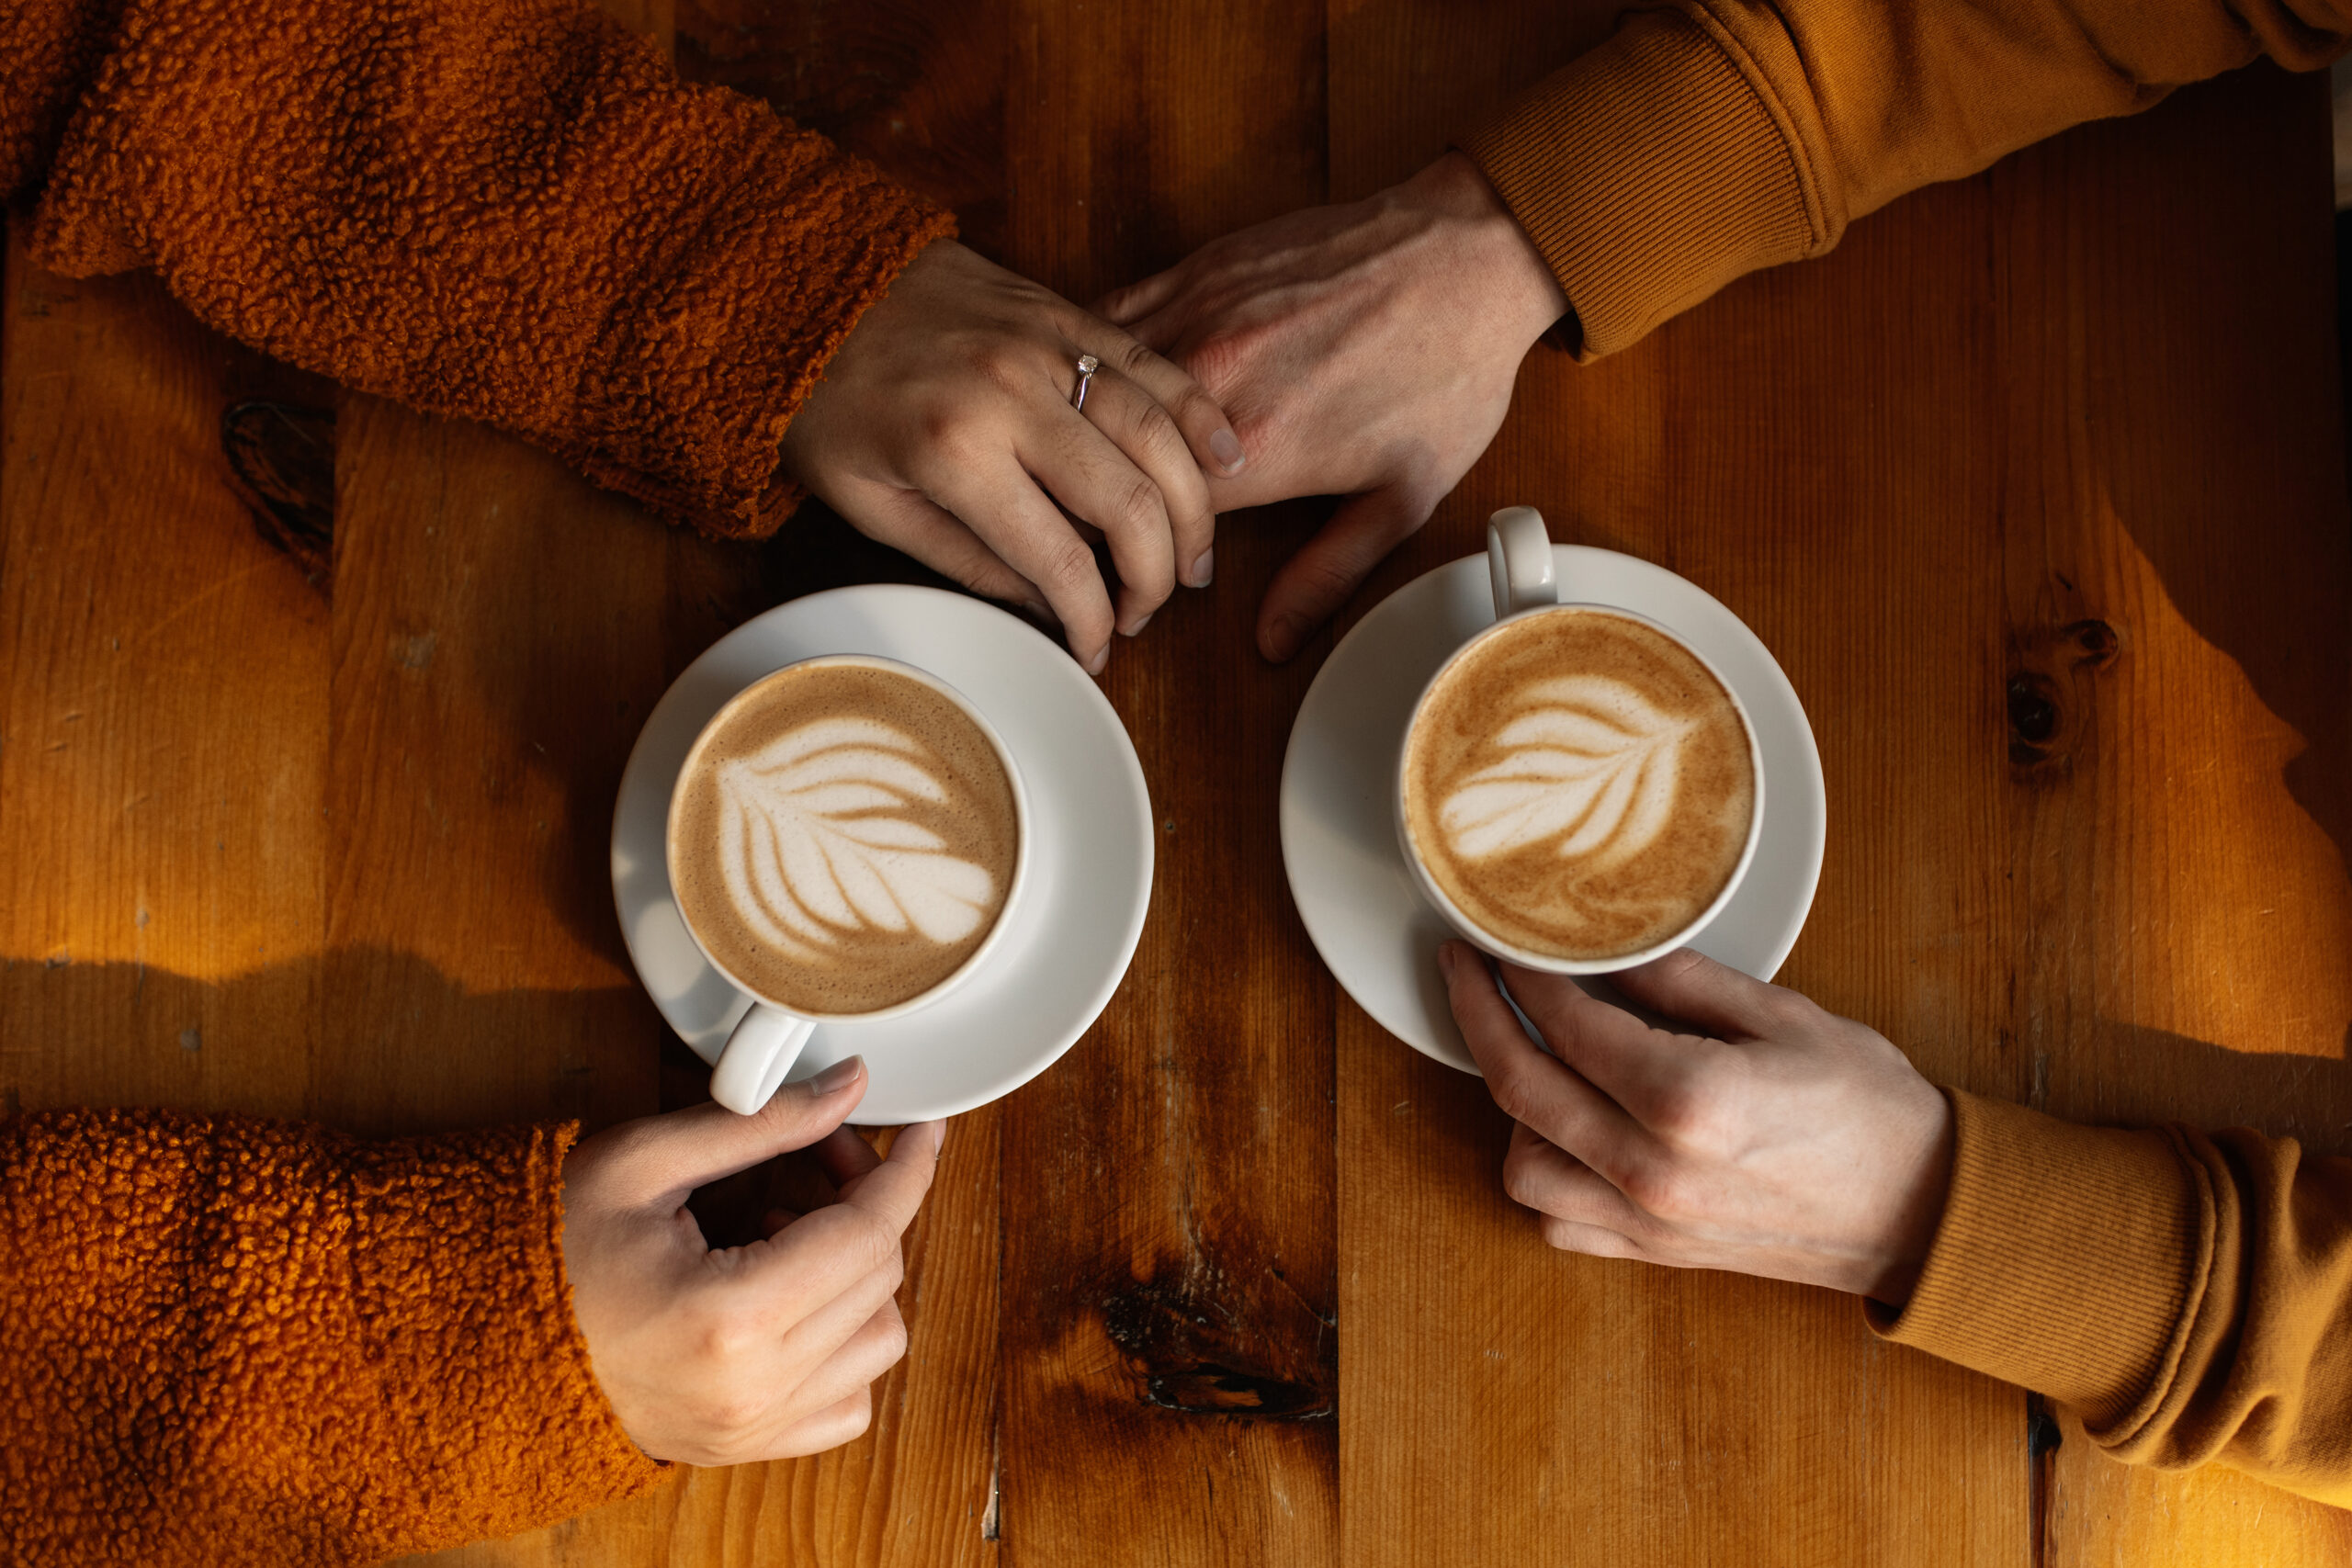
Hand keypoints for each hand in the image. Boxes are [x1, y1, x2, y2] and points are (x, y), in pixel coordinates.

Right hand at [560, 1057, 943, 1463]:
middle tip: (811, 1157)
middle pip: (881, 1278)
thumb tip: (851, 1085)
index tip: (922, 1130)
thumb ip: (761, 1121)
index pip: (868, 1232)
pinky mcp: (746, 1448)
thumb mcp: (647, 1160)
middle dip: (864, 1202)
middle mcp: (754, 1389)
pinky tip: (786, 1298)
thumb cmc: (551, 1247)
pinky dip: (844, 1346)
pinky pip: (850, 1403)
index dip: (906, 1170)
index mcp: (730, 1317)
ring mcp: (753, 1429)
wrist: (481, 1341)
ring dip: (856, 1275)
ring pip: (881, 1342)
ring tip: (781, 1232)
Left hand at [782, 240, 1244, 674]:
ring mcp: (1045, 344)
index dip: (1093, 620)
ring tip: (1194, 557)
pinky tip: (1225, 460)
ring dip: (1193, 506)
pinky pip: (1153, 364)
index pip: (1062, 561)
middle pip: (1130, 502)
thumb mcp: (871, 505)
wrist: (799, 281)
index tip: (1098, 649)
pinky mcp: (1061, 310)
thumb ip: (967, 561)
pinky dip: (1198, 414)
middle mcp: (1011, 395)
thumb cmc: (825, 400)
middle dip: (1156, 575)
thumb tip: (1049, 609)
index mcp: (955, 454)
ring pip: (1159, 432)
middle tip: (1149, 609)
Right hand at [1098, 153, 1567, 660]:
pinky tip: (1097, 386)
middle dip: (1091, 500)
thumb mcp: (1402, 498)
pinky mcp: (1193, 271)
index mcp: (1256, 450)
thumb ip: (1327, 576)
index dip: (1129, 555)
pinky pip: (1109, 320)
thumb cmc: (1445, 372)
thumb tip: (1273, 641)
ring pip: (1094, 386)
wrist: (1466, 255)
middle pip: (1106, 458)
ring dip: (1083, 429)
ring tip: (1086, 460)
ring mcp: (1195, 317)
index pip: (1145, 523)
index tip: (1132, 572)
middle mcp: (1210, 382)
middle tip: (1099, 524)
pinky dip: (1094, 359)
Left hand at [1442, 943, 1954, 1305]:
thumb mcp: (1783, 1015)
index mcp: (1688, 1099)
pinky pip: (1558, 1223)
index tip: (1503, 936)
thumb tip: (1602, 944)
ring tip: (1528, 1051)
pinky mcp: (1655, 1253)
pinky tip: (1562, 1127)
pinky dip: (1544, 1174)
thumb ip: (1680, 980)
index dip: (1524, 972)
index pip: (1568, 1023)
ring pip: (1521, 1167)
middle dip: (1478, 1015)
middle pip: (1521, 1087)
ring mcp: (1649, 1221)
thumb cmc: (1868, 1106)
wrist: (1922, 1210)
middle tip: (1464, 968)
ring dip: (1509, 1104)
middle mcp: (1653, 1169)